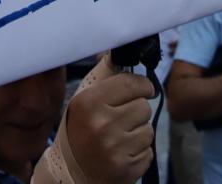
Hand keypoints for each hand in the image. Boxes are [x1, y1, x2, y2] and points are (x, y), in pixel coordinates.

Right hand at [65, 62, 154, 183]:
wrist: (72, 174)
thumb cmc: (80, 131)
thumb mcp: (83, 101)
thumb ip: (104, 76)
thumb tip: (119, 51)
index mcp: (89, 103)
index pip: (131, 83)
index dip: (142, 85)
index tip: (144, 89)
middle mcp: (102, 125)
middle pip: (143, 107)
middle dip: (136, 112)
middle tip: (122, 119)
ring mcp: (115, 149)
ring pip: (149, 130)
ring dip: (139, 132)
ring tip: (120, 138)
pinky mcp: (127, 169)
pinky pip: (149, 152)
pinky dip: (139, 152)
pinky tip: (122, 153)